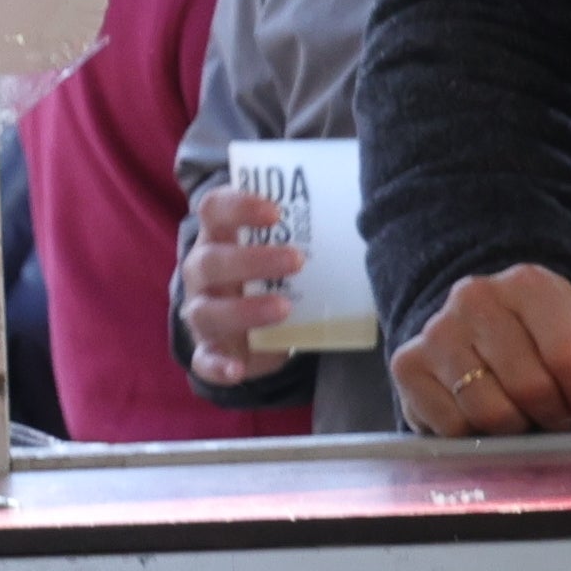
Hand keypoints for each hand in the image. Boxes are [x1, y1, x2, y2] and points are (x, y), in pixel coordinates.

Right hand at [179, 180, 301, 391]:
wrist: (257, 324)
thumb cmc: (274, 273)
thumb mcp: (286, 243)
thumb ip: (310, 225)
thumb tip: (369, 201)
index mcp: (218, 236)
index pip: (212, 209)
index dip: (237, 206)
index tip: (275, 212)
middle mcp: (201, 272)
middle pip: (208, 261)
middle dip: (251, 260)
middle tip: (297, 261)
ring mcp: (201, 312)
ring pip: (205, 311)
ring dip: (244, 309)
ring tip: (285, 308)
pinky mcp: (210, 350)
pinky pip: (204, 361)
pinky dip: (218, 366)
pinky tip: (238, 369)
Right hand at [386, 264, 570, 436]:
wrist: (490, 342)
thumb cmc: (557, 349)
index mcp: (531, 284)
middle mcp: (476, 297)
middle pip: (530, 387)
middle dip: (552, 413)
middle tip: (554, 410)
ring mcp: (436, 331)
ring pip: (489, 411)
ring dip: (515, 428)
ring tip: (521, 412)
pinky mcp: (408, 365)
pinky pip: (451, 426)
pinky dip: (475, 435)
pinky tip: (483, 416)